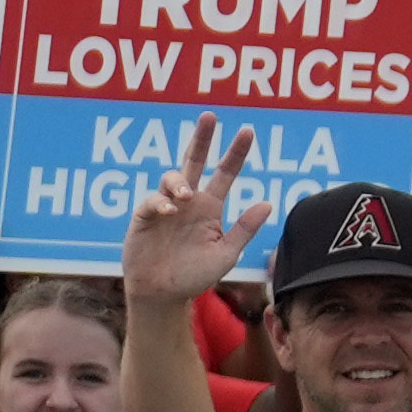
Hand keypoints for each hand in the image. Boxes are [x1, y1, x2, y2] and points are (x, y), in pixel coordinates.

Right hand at [121, 115, 272, 307]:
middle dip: (202, 138)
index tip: (247, 131)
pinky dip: (161, 202)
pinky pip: (151, 201)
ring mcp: (165, 208)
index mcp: (210, 207)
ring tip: (187, 195)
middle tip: (210, 116)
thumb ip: (244, 229)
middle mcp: (188, 202)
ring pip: (172, 177)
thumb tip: (267, 202)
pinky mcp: (144, 218)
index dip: (236, 153)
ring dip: (180, 181)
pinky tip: (170, 211)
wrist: (163, 295)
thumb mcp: (226, 255)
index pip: (225, 173)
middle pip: (194, 161)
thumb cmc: (195, 276)